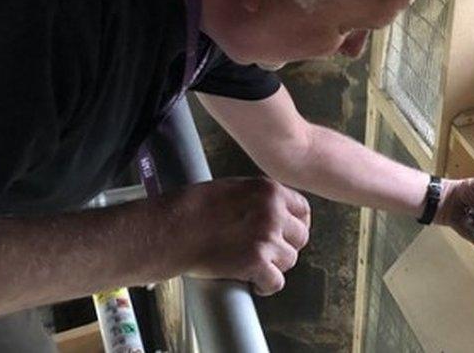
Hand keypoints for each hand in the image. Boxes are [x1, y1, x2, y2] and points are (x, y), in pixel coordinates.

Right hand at [167, 177, 310, 295]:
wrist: (171, 230)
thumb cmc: (194, 209)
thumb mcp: (235, 188)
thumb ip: (261, 199)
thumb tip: (278, 213)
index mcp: (270, 191)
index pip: (303, 210)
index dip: (297, 225)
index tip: (288, 234)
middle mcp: (273, 212)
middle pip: (300, 237)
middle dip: (286, 247)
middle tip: (268, 253)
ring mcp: (266, 237)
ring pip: (290, 260)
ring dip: (274, 266)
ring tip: (255, 266)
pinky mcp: (256, 262)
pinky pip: (276, 281)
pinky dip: (266, 286)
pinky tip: (255, 283)